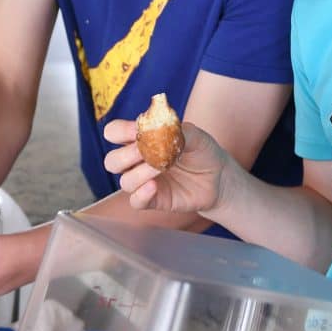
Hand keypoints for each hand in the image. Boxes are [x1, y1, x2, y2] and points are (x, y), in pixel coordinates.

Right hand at [103, 120, 229, 214]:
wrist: (219, 177)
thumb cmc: (202, 151)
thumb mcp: (196, 135)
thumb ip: (178, 130)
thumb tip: (162, 129)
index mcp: (141, 139)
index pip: (114, 132)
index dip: (120, 131)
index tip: (137, 130)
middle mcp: (137, 161)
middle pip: (112, 160)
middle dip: (125, 155)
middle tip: (145, 150)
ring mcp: (144, 181)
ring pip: (125, 181)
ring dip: (139, 173)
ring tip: (160, 167)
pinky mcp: (153, 199)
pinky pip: (136, 201)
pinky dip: (141, 195)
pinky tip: (153, 187)